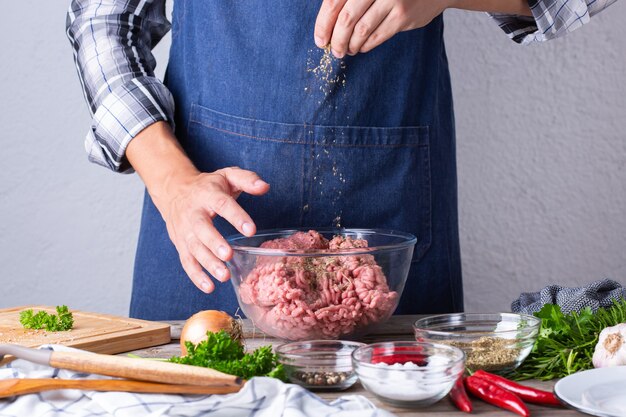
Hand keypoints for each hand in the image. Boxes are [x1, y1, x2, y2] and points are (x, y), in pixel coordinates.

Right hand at [161, 167, 269, 292]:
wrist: (175, 190)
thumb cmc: (209, 186)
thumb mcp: (228, 175)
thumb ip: (247, 180)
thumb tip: (265, 187)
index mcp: (208, 194)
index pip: (222, 204)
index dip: (236, 217)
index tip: (251, 230)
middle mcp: (194, 213)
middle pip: (202, 228)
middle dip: (214, 243)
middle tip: (228, 255)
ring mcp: (185, 230)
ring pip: (193, 248)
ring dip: (207, 263)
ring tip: (224, 276)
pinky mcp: (180, 244)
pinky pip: (186, 261)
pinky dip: (196, 276)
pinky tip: (209, 287)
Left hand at [314, 0, 449, 57]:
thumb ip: (349, 0)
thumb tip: (325, 25)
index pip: (333, 2)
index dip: (323, 24)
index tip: (320, 40)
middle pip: (346, 19)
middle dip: (336, 39)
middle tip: (334, 50)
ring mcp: (392, 0)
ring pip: (361, 30)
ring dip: (350, 45)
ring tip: (347, 50)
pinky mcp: (403, 16)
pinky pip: (377, 36)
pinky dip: (365, 45)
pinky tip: (361, 47)